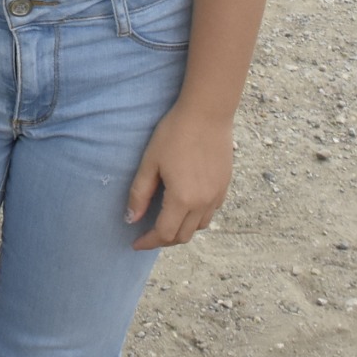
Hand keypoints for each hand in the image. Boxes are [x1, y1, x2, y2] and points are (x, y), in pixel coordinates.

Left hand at [126, 103, 233, 249]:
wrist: (207, 113)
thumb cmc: (174, 134)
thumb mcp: (150, 162)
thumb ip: (139, 193)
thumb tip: (131, 219)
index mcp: (182, 199)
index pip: (164, 234)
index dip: (148, 242)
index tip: (135, 243)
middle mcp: (203, 203)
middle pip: (183, 236)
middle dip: (163, 240)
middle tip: (147, 233)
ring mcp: (217, 196)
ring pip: (199, 227)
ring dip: (181, 229)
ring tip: (165, 220)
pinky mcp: (224, 186)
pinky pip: (210, 212)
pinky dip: (196, 217)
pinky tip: (185, 205)